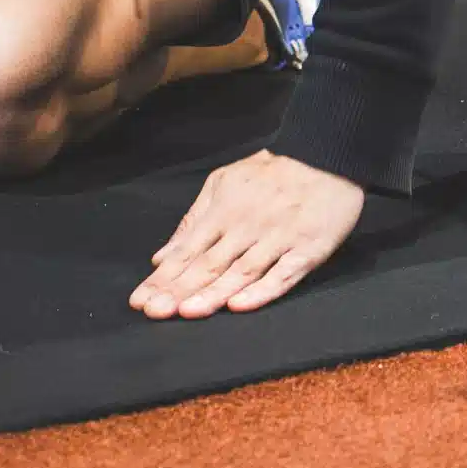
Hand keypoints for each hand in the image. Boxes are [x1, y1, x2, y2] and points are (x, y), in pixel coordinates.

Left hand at [129, 150, 364, 319]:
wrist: (326, 155)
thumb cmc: (272, 172)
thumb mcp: (225, 183)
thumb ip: (194, 220)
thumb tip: (162, 256)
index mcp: (225, 210)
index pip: (188, 251)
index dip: (164, 278)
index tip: (141, 300)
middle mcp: (248, 227)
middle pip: (209, 265)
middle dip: (179, 290)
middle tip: (154, 312)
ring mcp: (279, 239)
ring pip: (241, 272)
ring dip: (213, 294)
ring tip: (187, 312)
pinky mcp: (308, 249)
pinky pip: (283, 274)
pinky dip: (262, 291)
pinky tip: (240, 305)